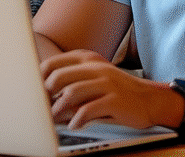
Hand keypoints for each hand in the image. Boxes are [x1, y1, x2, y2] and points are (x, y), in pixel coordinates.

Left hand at [41, 49, 177, 130]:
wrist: (150, 99)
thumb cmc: (117, 90)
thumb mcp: (95, 75)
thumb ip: (73, 78)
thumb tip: (44, 92)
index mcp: (87, 58)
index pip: (53, 64)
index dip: (39, 78)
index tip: (34, 92)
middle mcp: (96, 67)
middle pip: (58, 77)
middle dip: (46, 94)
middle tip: (42, 107)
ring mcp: (106, 83)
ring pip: (71, 93)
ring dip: (58, 109)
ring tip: (55, 119)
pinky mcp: (115, 100)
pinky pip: (88, 110)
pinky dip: (77, 119)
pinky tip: (74, 125)